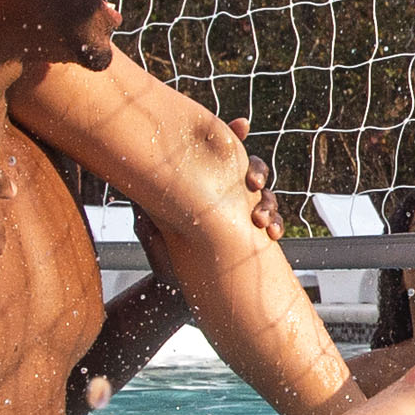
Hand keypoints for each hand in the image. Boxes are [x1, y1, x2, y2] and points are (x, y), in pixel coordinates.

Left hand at [136, 119, 281, 278]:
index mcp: (205, 184)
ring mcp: (241, 214)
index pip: (221, 153)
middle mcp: (226, 195)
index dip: (234, 134)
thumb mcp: (149, 230)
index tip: (242, 124)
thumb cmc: (160, 256)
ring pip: (266, 195)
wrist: (175, 290)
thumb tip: (139, 183)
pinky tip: (272, 233)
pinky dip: (275, 225)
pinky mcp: (251, 237)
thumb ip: (148, 208)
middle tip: (253, 183)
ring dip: (269, 202)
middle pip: (251, 168)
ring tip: (259, 218)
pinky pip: (271, 224)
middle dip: (257, 171)